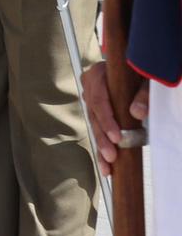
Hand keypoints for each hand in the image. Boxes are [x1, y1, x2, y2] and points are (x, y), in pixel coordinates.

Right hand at [81, 60, 149, 174]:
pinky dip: (102, 146)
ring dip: (101, 145)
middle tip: (112, 156)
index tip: (117, 138)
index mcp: (98, 74)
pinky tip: (105, 164)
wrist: (136, 69)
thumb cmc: (140, 72)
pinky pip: (97, 128)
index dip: (107, 120)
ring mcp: (90, 98)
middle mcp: (90, 86)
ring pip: (93, 125)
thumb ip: (143, 94)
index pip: (99, 100)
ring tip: (108, 165)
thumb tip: (137, 113)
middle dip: (103, 138)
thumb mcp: (145, 79)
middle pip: (94, 115)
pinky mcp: (96, 110)